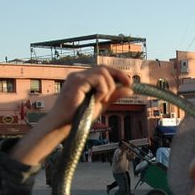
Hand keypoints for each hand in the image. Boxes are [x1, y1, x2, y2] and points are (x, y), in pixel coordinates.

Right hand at [12, 66, 131, 166]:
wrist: (64, 126)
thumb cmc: (79, 117)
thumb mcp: (101, 104)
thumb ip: (113, 96)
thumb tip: (129, 89)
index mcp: (83, 79)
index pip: (102, 69)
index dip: (117, 73)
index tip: (129, 82)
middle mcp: (78, 75)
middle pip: (103, 68)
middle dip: (118, 75)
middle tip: (127, 86)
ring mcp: (76, 77)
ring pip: (102, 72)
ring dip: (109, 87)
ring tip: (102, 100)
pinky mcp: (76, 82)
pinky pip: (97, 79)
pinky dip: (102, 90)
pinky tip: (97, 100)